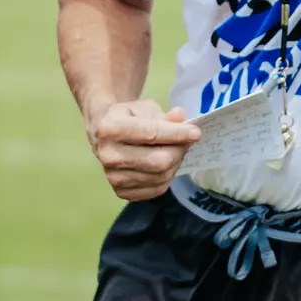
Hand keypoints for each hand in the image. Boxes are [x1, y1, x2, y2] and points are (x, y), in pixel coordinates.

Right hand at [85, 99, 201, 201]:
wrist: (105, 135)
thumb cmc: (129, 118)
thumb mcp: (144, 108)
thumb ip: (164, 115)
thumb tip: (180, 117)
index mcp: (110, 128)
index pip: (151, 134)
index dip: (178, 134)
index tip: (196, 133)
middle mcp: (108, 155)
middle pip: (159, 161)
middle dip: (179, 150)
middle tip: (187, 141)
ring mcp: (112, 177)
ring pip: (161, 177)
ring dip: (176, 163)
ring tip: (175, 150)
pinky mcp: (121, 192)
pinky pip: (157, 189)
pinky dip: (168, 176)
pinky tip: (166, 164)